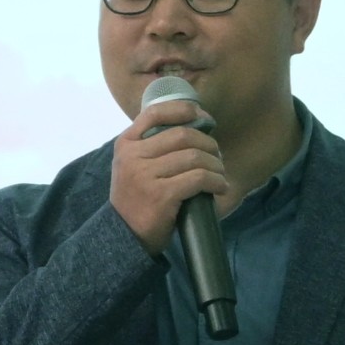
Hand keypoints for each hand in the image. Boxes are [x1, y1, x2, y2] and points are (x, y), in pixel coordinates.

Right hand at [109, 96, 229, 253]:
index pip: (155, 113)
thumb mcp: (133, 165)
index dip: (184, 110)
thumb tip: (192, 127)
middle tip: (217, 155)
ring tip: (220, 173)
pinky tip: (220, 186)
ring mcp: (146, 176)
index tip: (204, 117)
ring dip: (215, 165)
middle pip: (182, 135)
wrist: (124, 234)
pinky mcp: (161, 195)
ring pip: (194, 157)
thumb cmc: (136, 197)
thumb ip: (151, 146)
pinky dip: (216, 181)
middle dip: (208, 143)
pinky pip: (198, 179)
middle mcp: (133, 156)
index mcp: (126, 143)